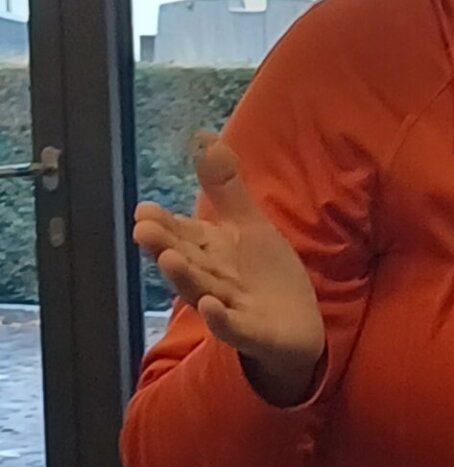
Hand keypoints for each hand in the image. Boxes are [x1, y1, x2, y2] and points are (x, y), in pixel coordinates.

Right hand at [131, 136, 324, 406]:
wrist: (296, 324)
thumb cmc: (262, 273)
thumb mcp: (247, 224)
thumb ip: (224, 186)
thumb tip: (201, 135)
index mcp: (209, 252)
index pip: (182, 234)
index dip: (164, 224)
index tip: (143, 209)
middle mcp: (211, 279)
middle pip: (185, 260)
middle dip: (164, 246)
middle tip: (143, 230)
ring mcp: (229, 307)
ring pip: (202, 291)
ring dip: (184, 278)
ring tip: (169, 260)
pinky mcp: (250, 332)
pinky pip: (232, 327)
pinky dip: (221, 319)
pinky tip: (211, 307)